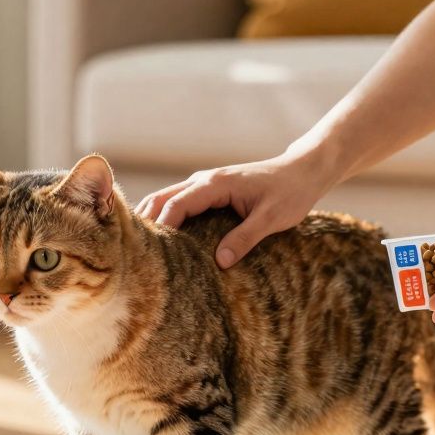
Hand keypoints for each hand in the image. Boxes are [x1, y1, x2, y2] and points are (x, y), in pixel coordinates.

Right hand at [136, 153, 328, 267]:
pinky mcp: (209, 192)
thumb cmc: (290, 193)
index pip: (176, 205)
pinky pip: (178, 203)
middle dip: (144, 223)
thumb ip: (245, 238)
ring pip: (166, 200)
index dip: (160, 228)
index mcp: (215, 184)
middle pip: (161, 200)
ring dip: (151, 220)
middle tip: (132, 253)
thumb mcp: (272, 219)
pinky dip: (164, 217)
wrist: (302, 171)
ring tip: (138, 249)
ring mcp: (204, 184)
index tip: (149, 253)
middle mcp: (203, 181)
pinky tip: (160, 239)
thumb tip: (219, 262)